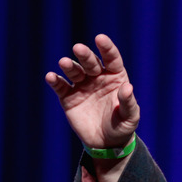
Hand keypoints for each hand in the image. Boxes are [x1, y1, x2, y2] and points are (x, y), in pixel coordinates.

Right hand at [45, 34, 139, 148]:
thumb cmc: (122, 126)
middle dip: (85, 55)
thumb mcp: (130, 117)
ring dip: (69, 66)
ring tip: (65, 63)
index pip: (111, 58)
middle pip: (91, 62)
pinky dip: (55, 81)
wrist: (106, 143)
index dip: (106, 48)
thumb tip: (128, 86)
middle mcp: (98, 77)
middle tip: (78, 48)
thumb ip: (128, 102)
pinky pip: (61, 87)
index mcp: (115, 77)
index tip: (100, 38)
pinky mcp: (68, 98)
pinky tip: (51, 77)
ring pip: (75, 71)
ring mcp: (82, 86)